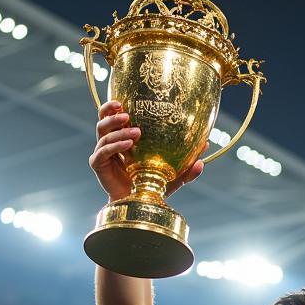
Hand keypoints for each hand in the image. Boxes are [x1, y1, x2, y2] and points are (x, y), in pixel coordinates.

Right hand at [89, 100, 203, 202]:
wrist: (140, 205)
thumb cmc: (154, 185)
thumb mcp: (175, 174)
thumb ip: (189, 161)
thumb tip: (206, 145)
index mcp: (122, 138)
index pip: (113, 116)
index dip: (114, 106)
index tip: (124, 99)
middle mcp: (109, 143)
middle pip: (103, 120)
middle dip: (112, 114)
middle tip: (127, 113)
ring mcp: (102, 154)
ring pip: (103, 134)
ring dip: (118, 130)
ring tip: (135, 132)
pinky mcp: (98, 165)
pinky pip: (103, 152)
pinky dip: (115, 146)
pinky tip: (129, 145)